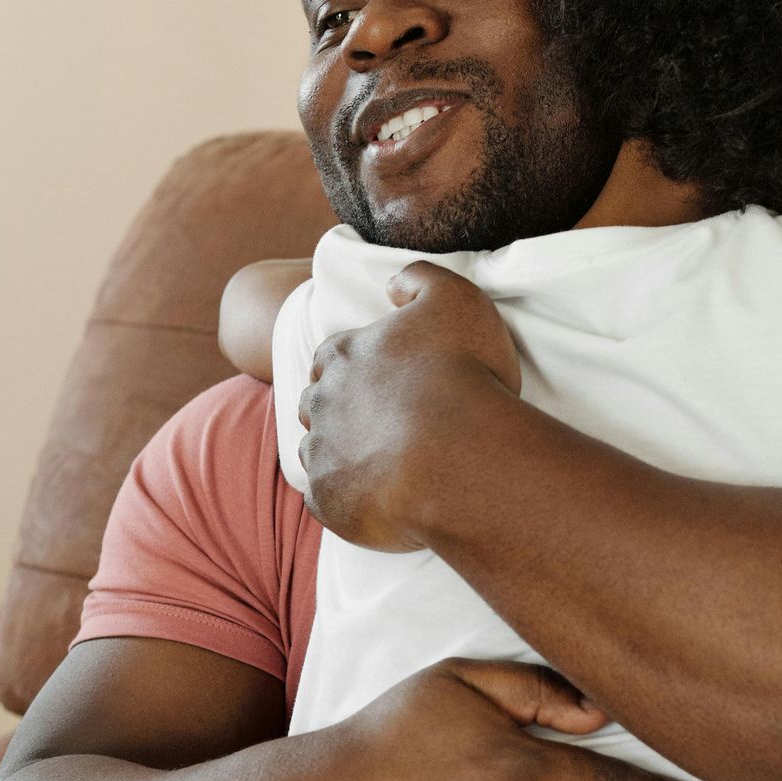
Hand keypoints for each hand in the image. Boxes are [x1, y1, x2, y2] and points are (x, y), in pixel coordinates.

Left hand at [299, 261, 521, 548]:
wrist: (462, 456)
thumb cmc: (464, 376)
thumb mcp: (457, 299)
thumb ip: (421, 278)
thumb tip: (392, 283)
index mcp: (344, 355)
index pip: (332, 357)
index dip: (354, 368)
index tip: (381, 382)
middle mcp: (322, 401)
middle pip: (316, 404)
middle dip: (340, 411)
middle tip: (384, 426)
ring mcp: (322, 454)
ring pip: (318, 453)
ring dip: (341, 456)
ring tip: (384, 467)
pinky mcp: (329, 501)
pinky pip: (326, 501)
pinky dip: (346, 500)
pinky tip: (379, 501)